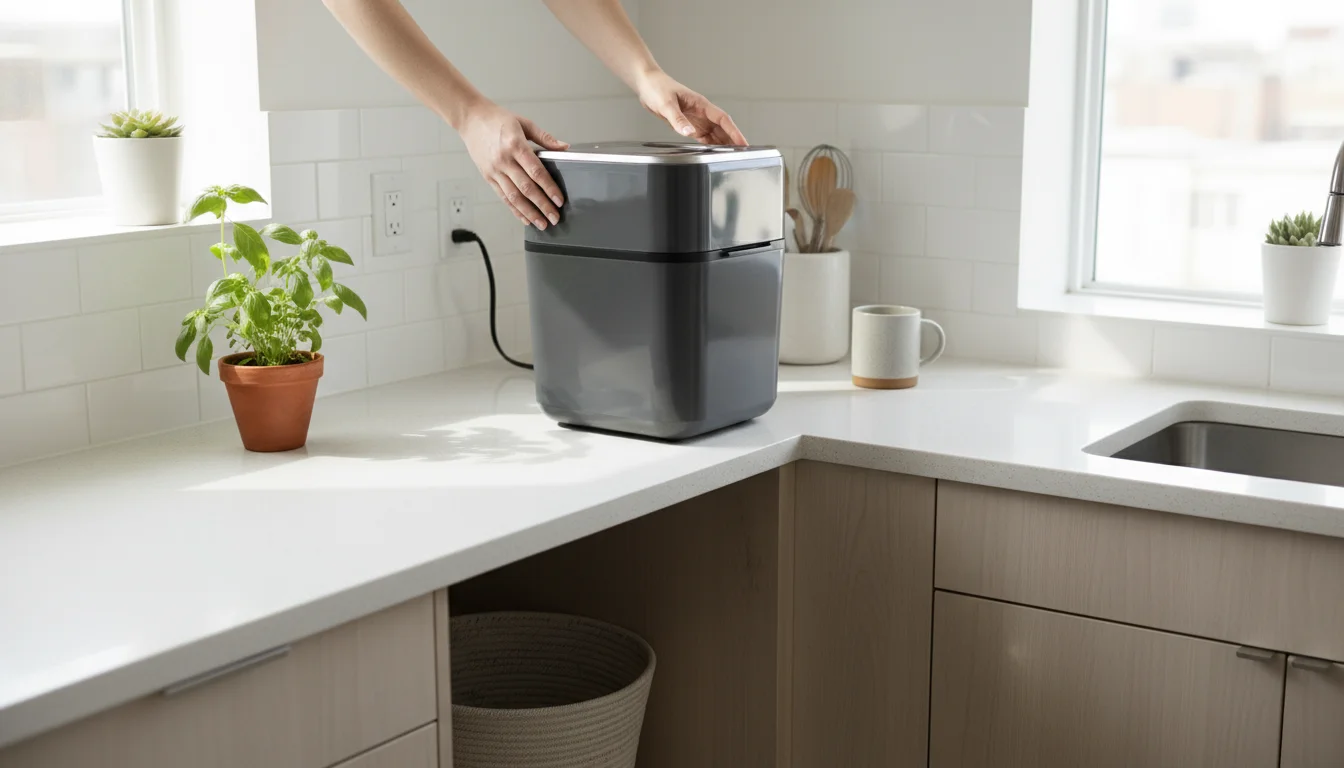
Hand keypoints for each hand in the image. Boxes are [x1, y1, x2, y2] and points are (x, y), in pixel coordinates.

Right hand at [459, 102, 567, 228]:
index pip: (536, 172)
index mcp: (515, 145)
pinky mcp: (488, 177)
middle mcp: (504, 160)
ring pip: (514, 196)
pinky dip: (515, 209)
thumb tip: (564, 147)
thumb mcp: (524, 123)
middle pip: (526, 188)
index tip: (559, 200)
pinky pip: (503, 196)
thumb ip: (545, 138)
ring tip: (542, 223)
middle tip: (554, 217)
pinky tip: (525, 218)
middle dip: (542, 205)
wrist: (471, 119)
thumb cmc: (498, 120)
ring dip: (529, 212)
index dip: (549, 188)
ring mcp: (494, 170)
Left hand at [635, 70, 746, 145]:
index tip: (742, 142)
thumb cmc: (657, 88)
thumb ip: (678, 119)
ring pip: (714, 133)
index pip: (723, 119)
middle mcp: (701, 112)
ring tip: (732, 156)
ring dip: (723, 143)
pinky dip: (710, 144)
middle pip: (722, 128)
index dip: (734, 132)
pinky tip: (714, 152)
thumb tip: (689, 132)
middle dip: (733, 140)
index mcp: (701, 105)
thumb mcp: (666, 104)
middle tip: (742, 154)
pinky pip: (703, 136)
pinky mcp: (688, 124)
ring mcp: (696, 118)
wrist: (647, 84)